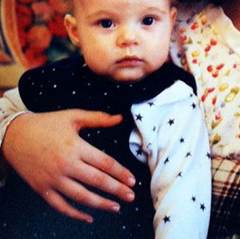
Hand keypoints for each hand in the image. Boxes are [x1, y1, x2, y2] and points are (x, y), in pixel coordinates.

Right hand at [1, 110, 135, 221]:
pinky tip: (89, 217)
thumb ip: (98, 118)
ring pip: (81, 197)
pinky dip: (75, 214)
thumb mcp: (73, 116)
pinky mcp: (42, 189)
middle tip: (130, 196)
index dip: (120, 172)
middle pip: (96, 181)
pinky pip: (60, 206)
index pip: (104, 162)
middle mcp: (65, 165)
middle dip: (116, 190)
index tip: (132, 180)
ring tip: (116, 206)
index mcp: (75, 146)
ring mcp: (53, 179)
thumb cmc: (47, 123)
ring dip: (100, 204)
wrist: (14, 135)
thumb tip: (120, 118)